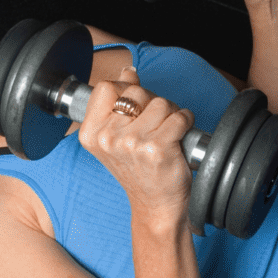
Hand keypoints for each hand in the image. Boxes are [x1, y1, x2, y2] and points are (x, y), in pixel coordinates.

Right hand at [78, 67, 195, 224]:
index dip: (127, 91)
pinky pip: (179, 116)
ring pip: (161, 103)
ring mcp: (132, 144)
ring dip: (171, 114)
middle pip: (137, 93)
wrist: (155, 205)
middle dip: (152, 103)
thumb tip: (128, 72)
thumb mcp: (117, 138)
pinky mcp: (157, 148)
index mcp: (91, 134)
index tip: (136, 108)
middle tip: (155, 126)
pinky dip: (186, 122)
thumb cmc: (139, 171)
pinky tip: (179, 137)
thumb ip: (118, 103)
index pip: (107, 87)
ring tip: (167, 134)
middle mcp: (108, 138)